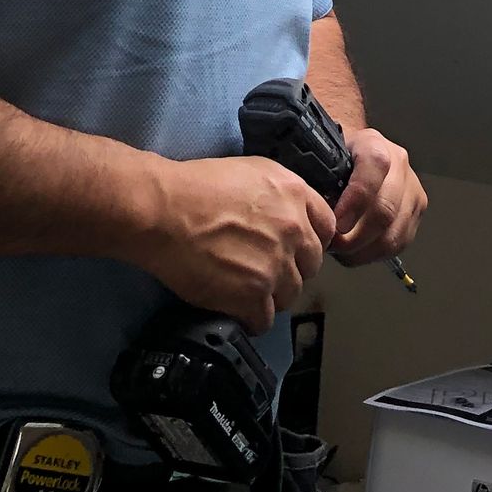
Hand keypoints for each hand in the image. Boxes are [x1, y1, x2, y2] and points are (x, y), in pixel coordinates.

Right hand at [132, 154, 334, 330]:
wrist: (165, 211)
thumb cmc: (198, 185)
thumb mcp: (252, 172)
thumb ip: (280, 195)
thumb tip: (289, 216)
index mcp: (296, 194)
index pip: (326, 227)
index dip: (309, 240)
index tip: (294, 248)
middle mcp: (294, 230)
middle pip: (311, 265)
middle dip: (291, 269)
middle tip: (265, 271)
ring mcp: (276, 265)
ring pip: (290, 295)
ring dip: (271, 296)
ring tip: (245, 291)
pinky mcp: (253, 296)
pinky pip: (264, 320)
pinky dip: (251, 319)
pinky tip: (235, 310)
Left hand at [332, 129, 426, 266]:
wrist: (358, 154)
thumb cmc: (337, 160)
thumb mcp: (324, 158)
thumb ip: (319, 180)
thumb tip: (312, 213)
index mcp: (374, 143)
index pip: (374, 168)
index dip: (355, 201)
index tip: (336, 224)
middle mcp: (399, 163)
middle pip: (385, 209)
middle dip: (355, 237)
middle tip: (332, 246)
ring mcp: (412, 187)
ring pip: (393, 233)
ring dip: (364, 251)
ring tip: (342, 252)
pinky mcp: (418, 210)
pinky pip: (399, 243)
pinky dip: (375, 254)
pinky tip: (357, 251)